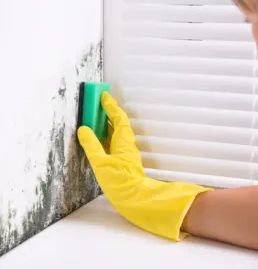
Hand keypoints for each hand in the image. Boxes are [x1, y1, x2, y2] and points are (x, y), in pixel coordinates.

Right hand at [77, 92, 208, 240]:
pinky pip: (113, 142)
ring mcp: (126, 152)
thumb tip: (84, 130)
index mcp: (123, 141)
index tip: (104, 96)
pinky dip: (105, 137)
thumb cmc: (119, 181)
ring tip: (94, 119)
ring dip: (106, 125)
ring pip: (115, 133)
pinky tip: (97, 139)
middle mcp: (126, 144)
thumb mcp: (101, 162)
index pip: (118, 118)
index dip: (111, 106)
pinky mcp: (123, 160)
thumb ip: (92, 145)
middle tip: (96, 105)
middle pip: (118, 123)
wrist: (135, 198)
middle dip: (108, 113)